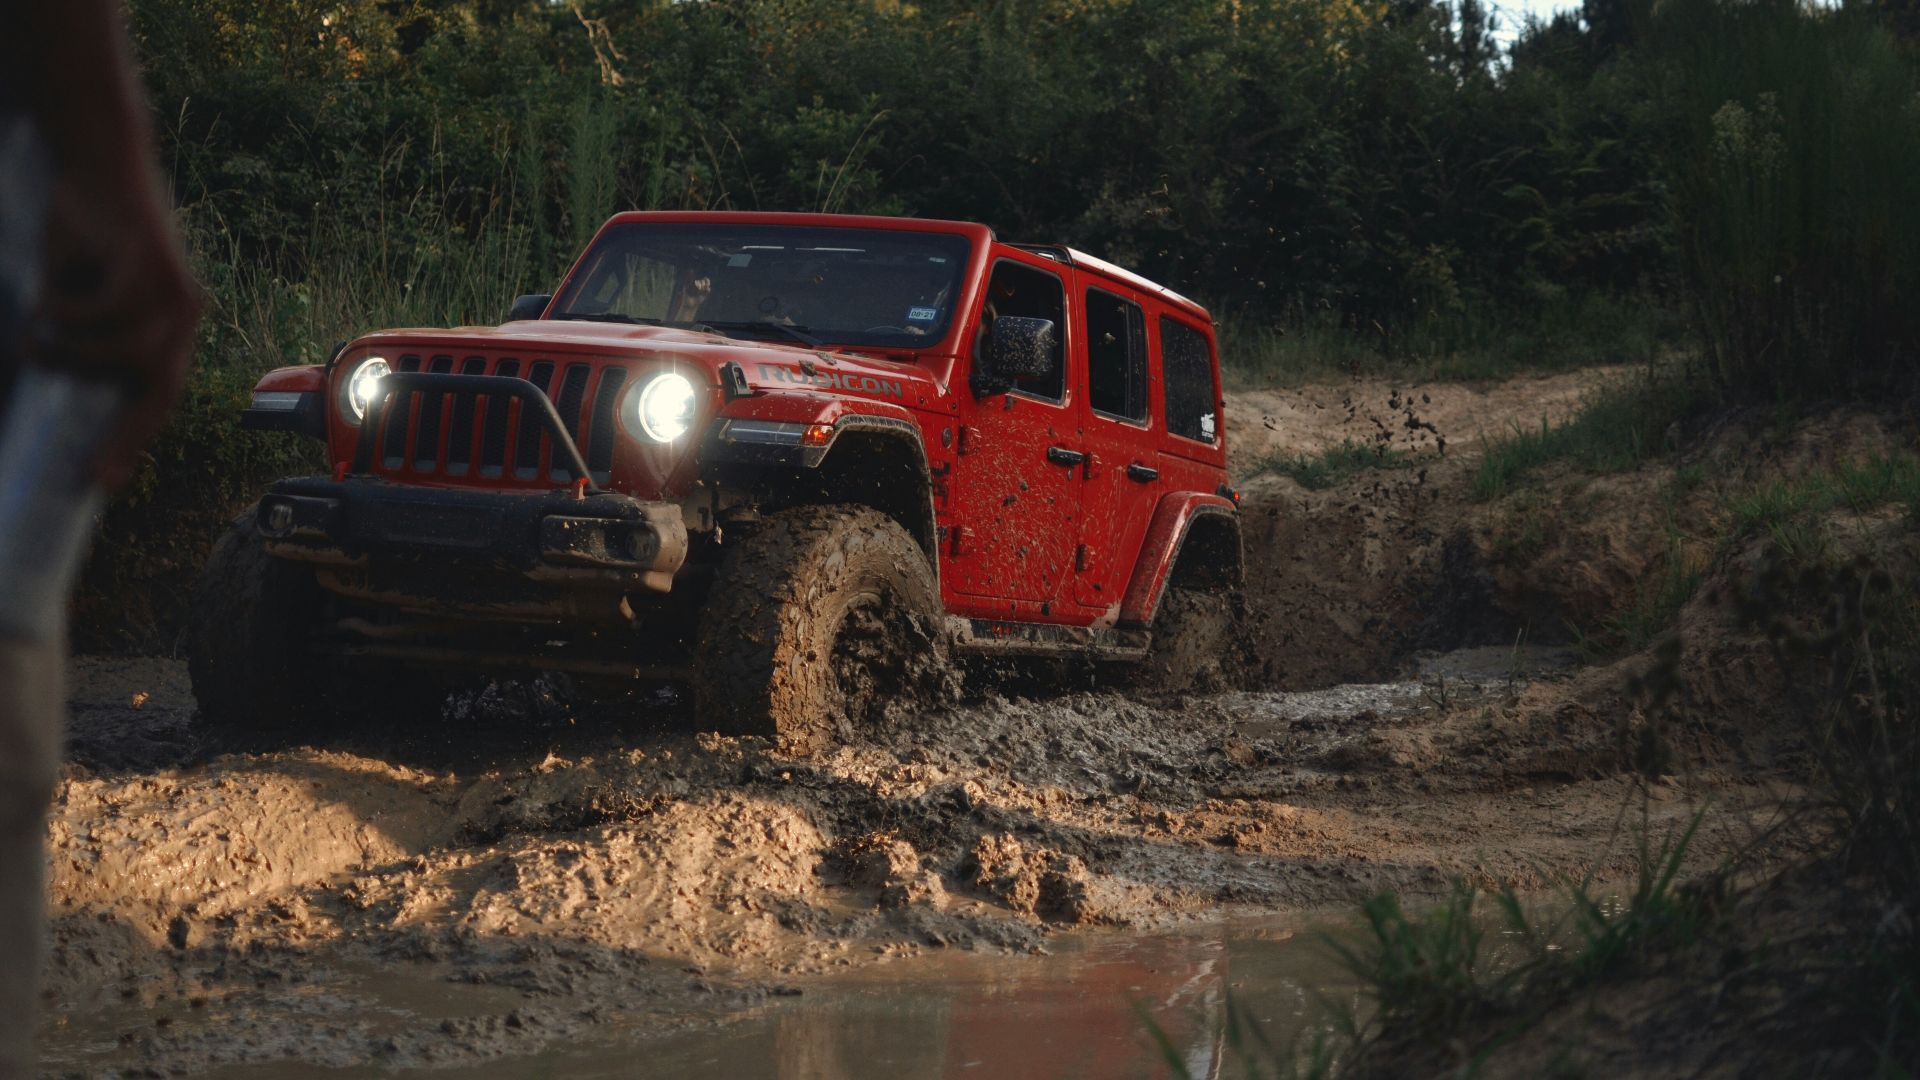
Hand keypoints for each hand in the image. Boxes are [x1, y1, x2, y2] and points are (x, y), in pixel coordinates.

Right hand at [35, 166, 200, 490]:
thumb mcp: (77, 298)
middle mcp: (182, 315)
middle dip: (126, 437)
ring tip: (37, 342)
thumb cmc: (79, 236)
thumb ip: (79, 341)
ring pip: (129, 353)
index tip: (105, 482)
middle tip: (87, 470)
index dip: (132, 440)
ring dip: (76, 356)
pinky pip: (109, 312)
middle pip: (160, 389)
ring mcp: (173, 291)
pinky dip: (70, 313)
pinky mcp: (153, 265)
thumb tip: (44, 390)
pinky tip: (50, 294)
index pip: (158, 396)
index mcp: (169, 328)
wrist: (94, 166)